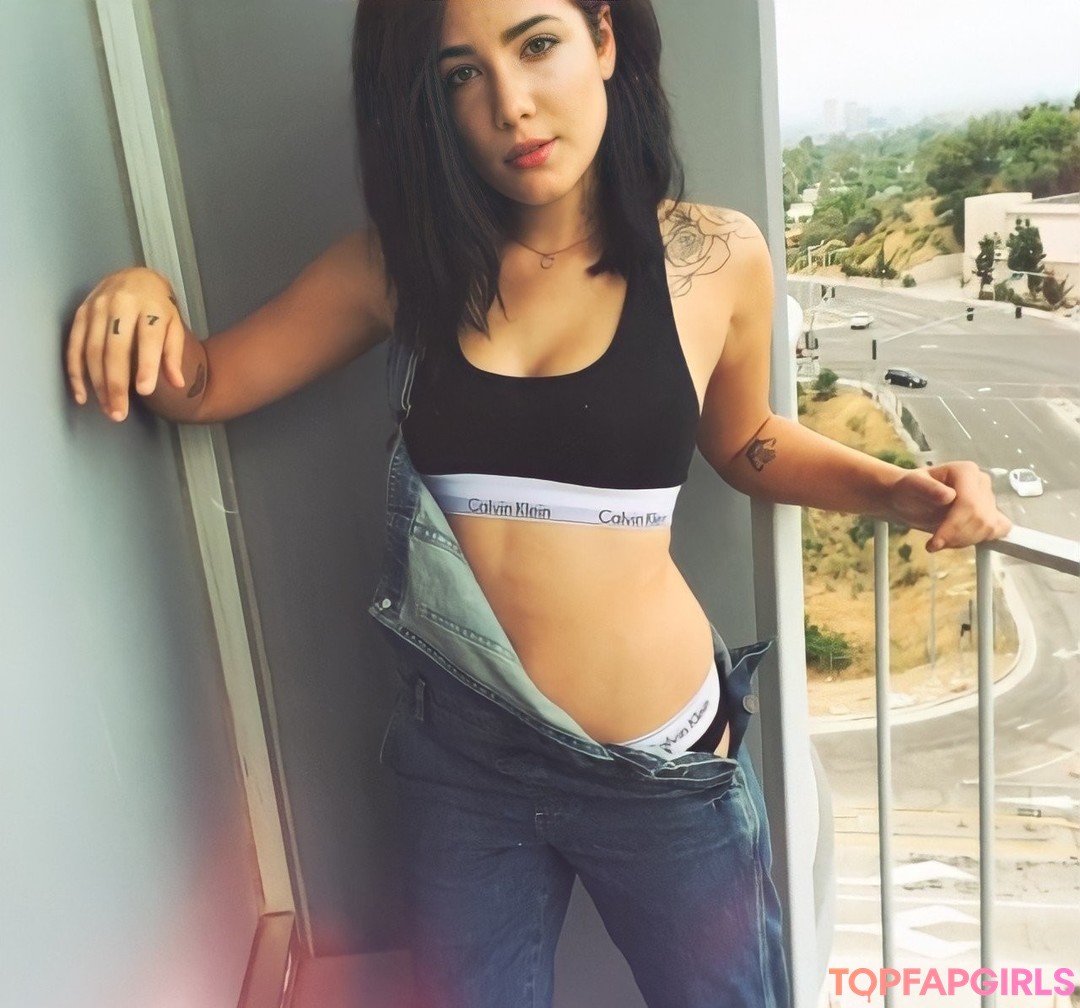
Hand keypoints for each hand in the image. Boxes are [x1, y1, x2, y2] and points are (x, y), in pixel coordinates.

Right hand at [66, 267, 186, 420]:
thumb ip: (173, 354)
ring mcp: (96, 308)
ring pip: (92, 351)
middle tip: (119, 414)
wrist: (135, 278)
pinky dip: (76, 373)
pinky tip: (83, 395)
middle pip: (115, 349)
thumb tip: (177, 383)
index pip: (148, 339)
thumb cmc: (159, 308)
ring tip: (108, 409)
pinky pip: (74, 346)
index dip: (146, 365)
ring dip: (97, 384)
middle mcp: (121, 305)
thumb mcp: (174, 326)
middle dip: (116, 384)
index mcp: (150, 307)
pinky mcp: (80, 314)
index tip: (144, 392)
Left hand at [885, 461, 1010, 551]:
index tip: (934, 543)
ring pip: (989, 527)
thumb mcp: (911, 486)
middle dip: (957, 537)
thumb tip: (948, 496)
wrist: (911, 498)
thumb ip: (928, 488)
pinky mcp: (991, 512)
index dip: (954, 527)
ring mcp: (989, 497)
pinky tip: (959, 541)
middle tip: (934, 545)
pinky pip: (999, 529)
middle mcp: (982, 482)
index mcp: (966, 471)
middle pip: (981, 518)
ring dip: (964, 541)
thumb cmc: (910, 489)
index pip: (970, 504)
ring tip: (941, 542)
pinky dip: (980, 540)